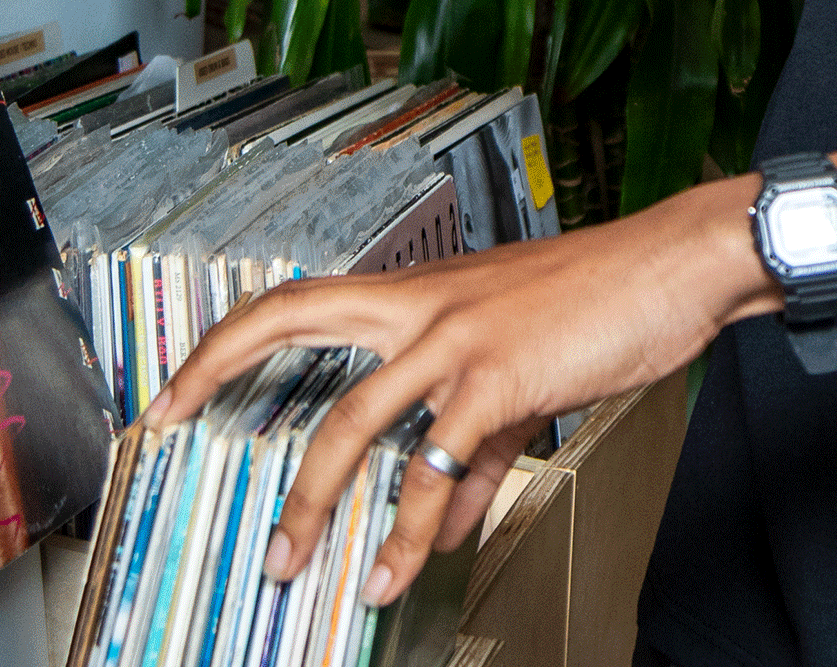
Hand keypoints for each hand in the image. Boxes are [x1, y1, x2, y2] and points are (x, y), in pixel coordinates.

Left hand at [145, 176, 775, 607]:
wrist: (671, 267)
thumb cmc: (599, 304)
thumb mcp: (519, 372)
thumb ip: (471, 451)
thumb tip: (438, 526)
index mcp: (420, 292)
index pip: (299, 297)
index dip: (229, 337)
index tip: (178, 383)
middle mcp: (423, 303)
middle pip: (291, 318)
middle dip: (217, 368)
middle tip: (166, 423)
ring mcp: (455, 335)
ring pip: (352, 420)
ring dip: (314, 501)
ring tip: (295, 564)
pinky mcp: (499, 374)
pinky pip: (438, 465)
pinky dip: (417, 528)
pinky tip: (411, 569)